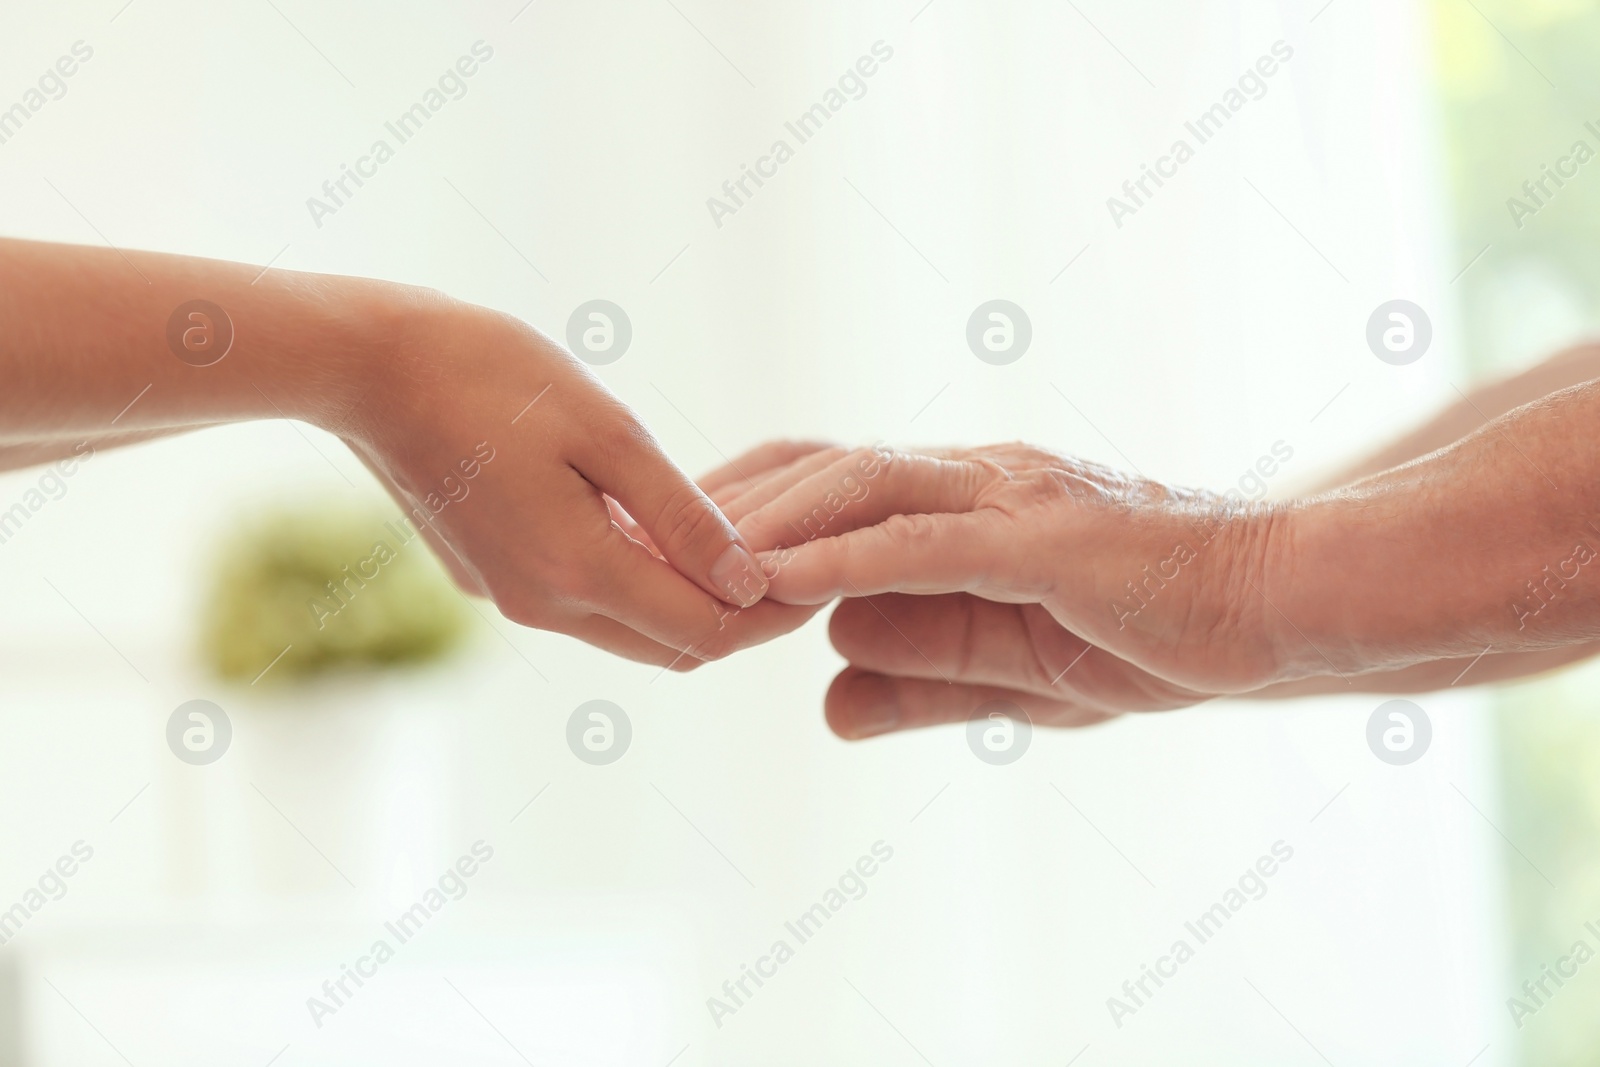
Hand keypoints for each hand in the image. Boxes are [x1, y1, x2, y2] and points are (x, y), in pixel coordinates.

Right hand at [337, 300, 815, 668]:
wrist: (367, 368)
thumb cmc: (491, 376)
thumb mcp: (607, 431)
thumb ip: (682, 515)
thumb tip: (748, 582)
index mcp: (577, 570)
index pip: (705, 632)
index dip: (771, 614)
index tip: (820, 573)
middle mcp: (543, 604)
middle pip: (672, 646)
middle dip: (740, 619)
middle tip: (797, 568)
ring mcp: (511, 596)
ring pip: (629, 629)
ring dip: (688, 602)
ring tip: (743, 547)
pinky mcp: (491, 576)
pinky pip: (587, 600)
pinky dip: (639, 582)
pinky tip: (666, 531)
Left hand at [719, 442, 1287, 736]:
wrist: (1272, 606)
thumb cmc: (1148, 632)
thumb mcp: (1012, 675)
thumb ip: (922, 678)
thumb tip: (824, 699)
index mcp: (956, 504)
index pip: (822, 484)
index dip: (740, 513)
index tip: (663, 552)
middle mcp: (969, 480)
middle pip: (816, 472)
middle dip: (721, 510)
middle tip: (633, 545)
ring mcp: (1005, 497)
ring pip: (856, 490)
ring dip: (764, 528)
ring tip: (683, 565)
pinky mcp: (1043, 536)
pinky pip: (925, 542)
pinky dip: (843, 558)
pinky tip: (777, 581)